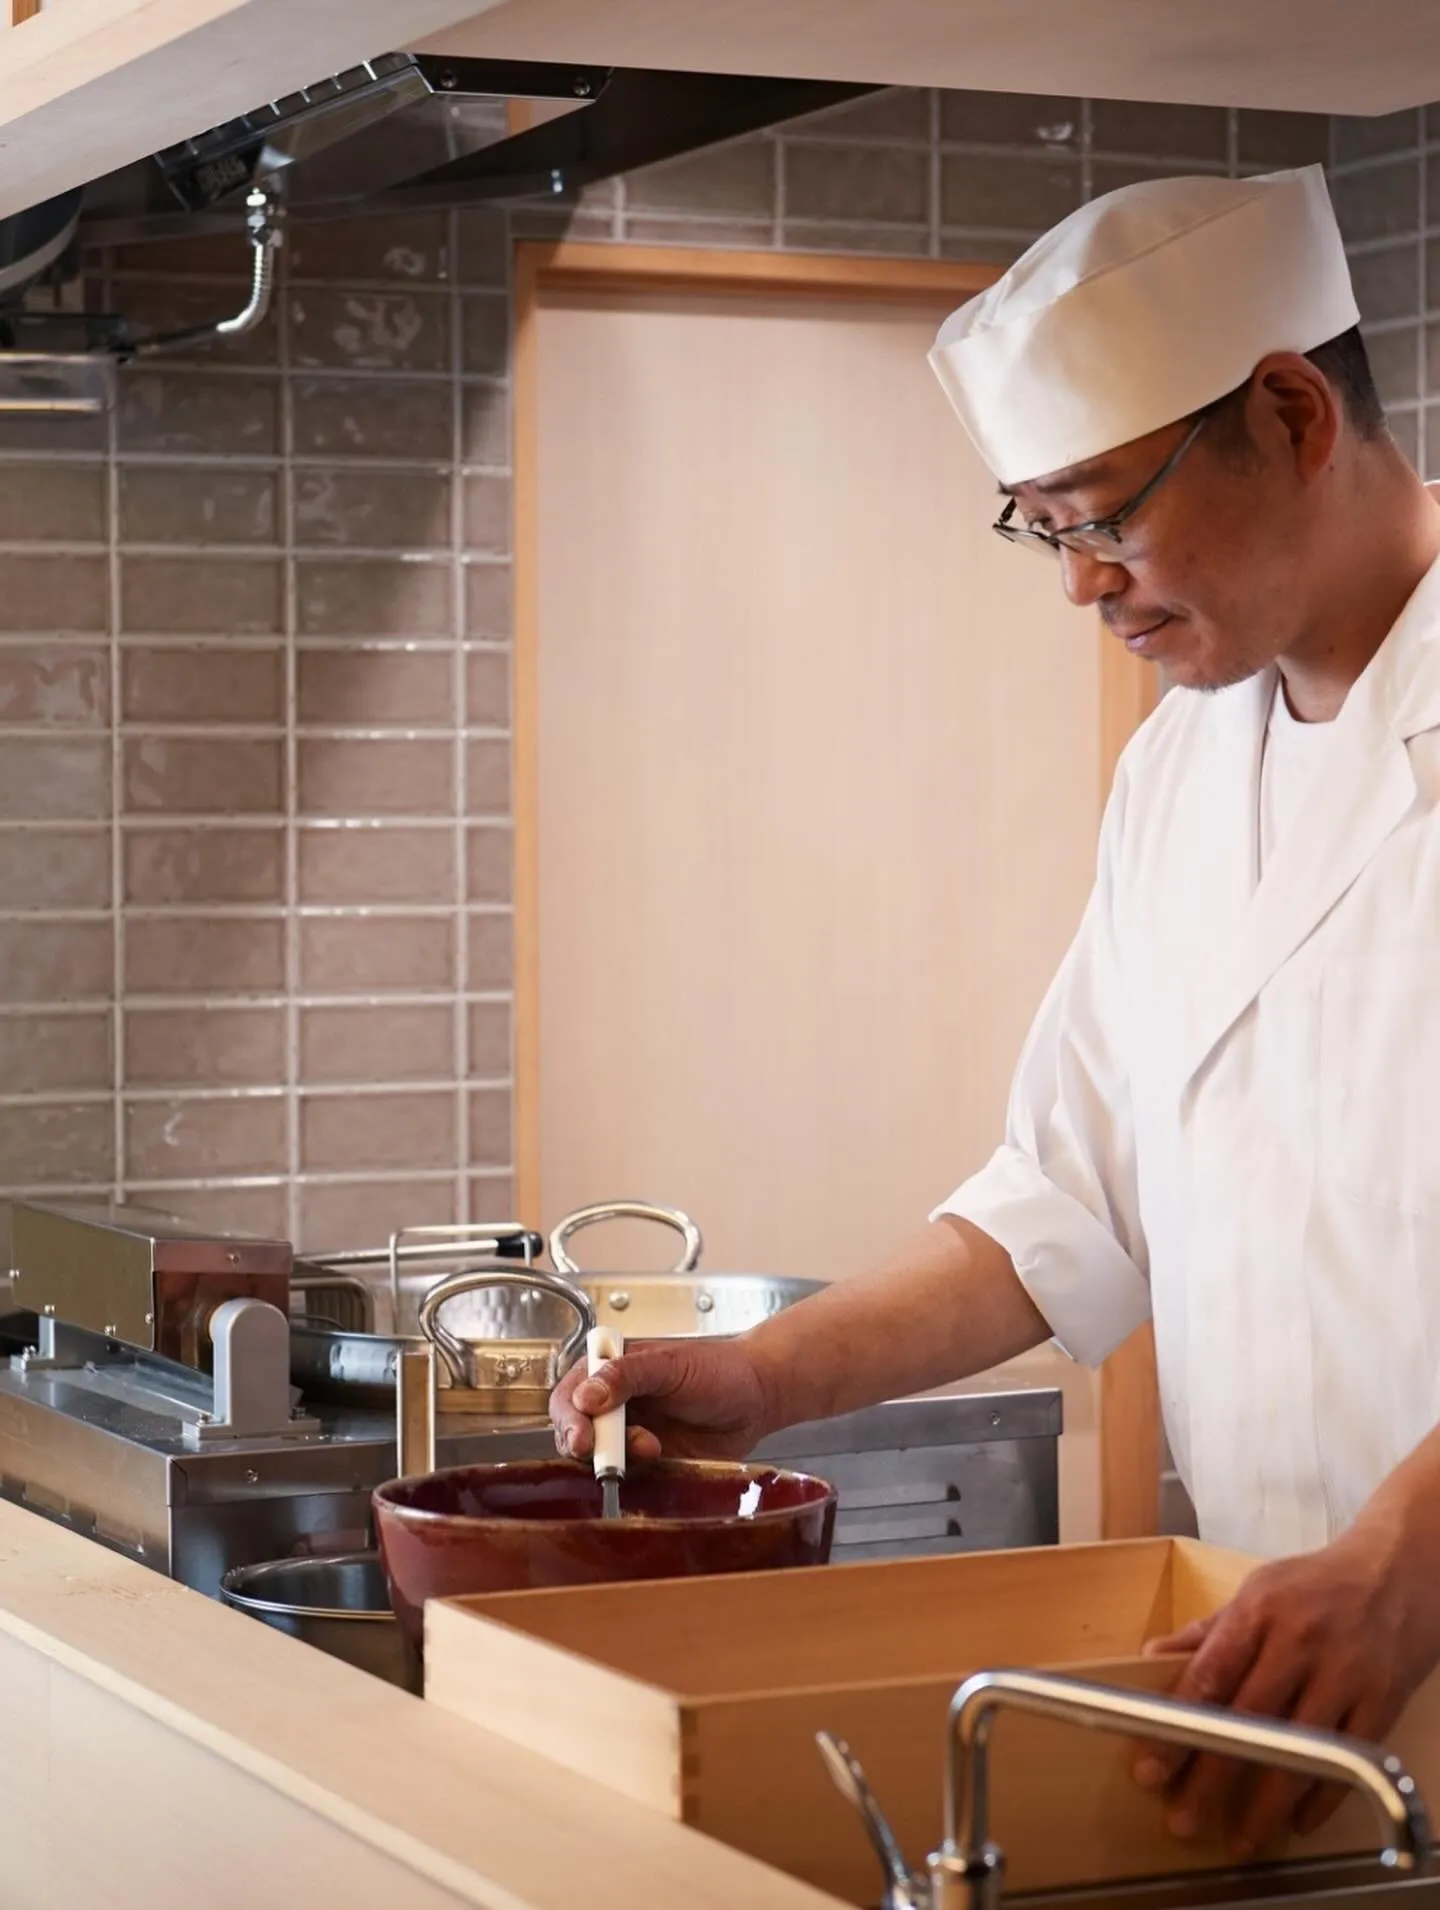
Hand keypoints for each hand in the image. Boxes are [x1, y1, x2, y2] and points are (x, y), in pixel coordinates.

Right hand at [548, 1337, 776, 1463]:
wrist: (757, 1397)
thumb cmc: (718, 1369)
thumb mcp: (670, 1364)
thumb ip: (628, 1375)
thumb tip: (587, 1395)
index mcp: (609, 1371)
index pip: (570, 1396)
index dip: (569, 1418)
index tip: (582, 1436)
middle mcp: (613, 1406)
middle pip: (575, 1434)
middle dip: (588, 1447)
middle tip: (611, 1455)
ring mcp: (630, 1437)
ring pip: (599, 1460)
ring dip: (618, 1460)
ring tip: (652, 1448)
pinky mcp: (650, 1465)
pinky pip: (629, 1479)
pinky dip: (636, 1477)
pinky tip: (659, 1461)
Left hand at [1134, 1532, 1436, 1858]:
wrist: (1397, 1571)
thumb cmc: (1316, 1584)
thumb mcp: (1256, 1591)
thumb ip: (1207, 1631)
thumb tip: (1151, 1658)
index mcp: (1258, 1612)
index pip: (1208, 1676)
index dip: (1176, 1726)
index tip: (1150, 1767)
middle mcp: (1299, 1643)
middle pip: (1247, 1720)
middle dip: (1211, 1776)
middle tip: (1182, 1819)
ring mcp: (1344, 1674)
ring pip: (1298, 1749)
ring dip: (1266, 1802)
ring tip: (1239, 1838)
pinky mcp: (1381, 1700)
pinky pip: (1347, 1759)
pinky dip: (1322, 1796)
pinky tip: (1298, 1822)